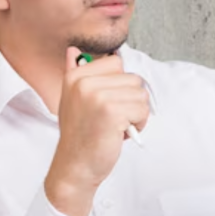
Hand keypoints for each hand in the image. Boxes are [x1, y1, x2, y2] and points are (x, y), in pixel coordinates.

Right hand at [44, 47, 149, 215]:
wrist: (75, 166)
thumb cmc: (79, 135)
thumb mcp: (71, 100)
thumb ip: (75, 73)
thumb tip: (74, 50)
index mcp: (76, 76)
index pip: (116, 62)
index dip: (119, 85)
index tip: (105, 103)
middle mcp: (85, 82)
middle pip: (133, 79)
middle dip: (130, 101)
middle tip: (112, 119)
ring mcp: (98, 96)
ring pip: (141, 94)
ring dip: (136, 114)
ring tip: (116, 126)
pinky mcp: (112, 112)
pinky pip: (143, 110)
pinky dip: (138, 124)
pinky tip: (120, 134)